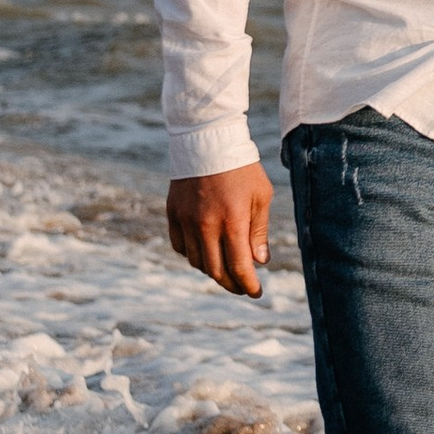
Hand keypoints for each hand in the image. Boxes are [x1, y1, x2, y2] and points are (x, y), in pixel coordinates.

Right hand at [167, 162, 274, 296]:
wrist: (207, 140)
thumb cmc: (241, 168)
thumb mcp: (261, 196)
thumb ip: (258, 231)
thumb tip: (259, 262)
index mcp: (232, 220)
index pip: (239, 266)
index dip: (248, 285)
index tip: (256, 293)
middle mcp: (206, 225)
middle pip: (216, 271)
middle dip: (232, 284)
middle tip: (242, 287)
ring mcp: (186, 220)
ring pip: (197, 261)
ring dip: (213, 271)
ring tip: (227, 269)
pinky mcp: (173, 214)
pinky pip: (181, 247)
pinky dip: (194, 255)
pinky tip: (206, 252)